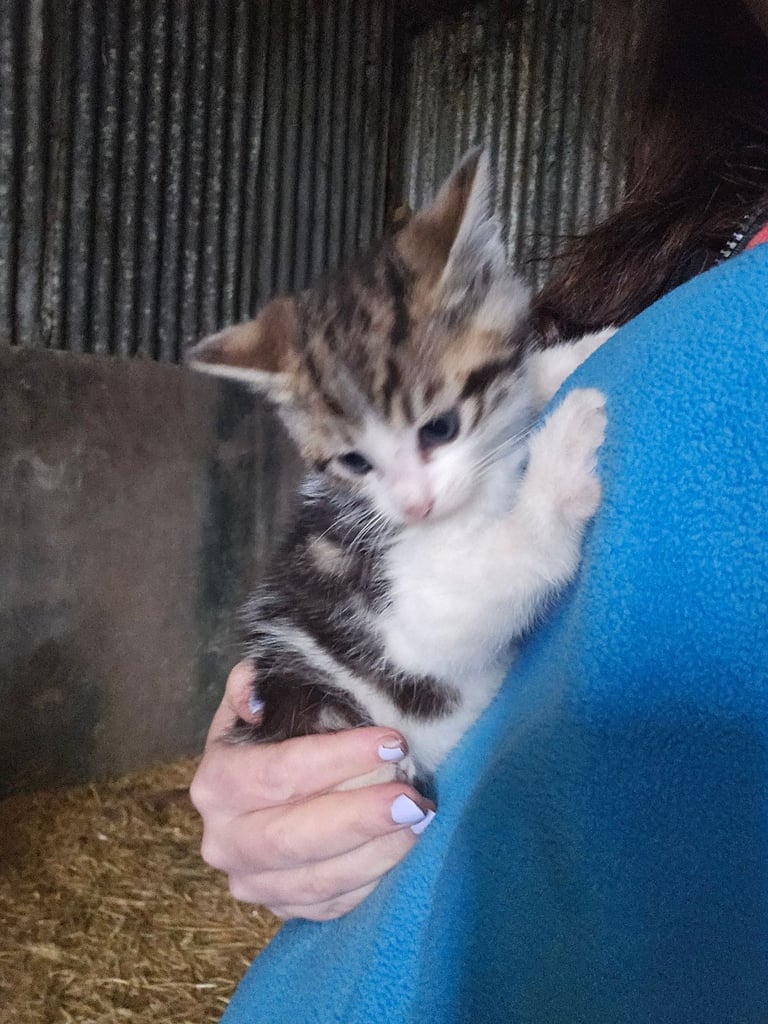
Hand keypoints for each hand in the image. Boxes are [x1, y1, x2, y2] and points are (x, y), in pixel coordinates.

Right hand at [189, 661, 435, 920]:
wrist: (267, 785)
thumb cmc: (276, 732)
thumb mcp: (263, 698)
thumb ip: (254, 683)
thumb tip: (256, 697)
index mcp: (215, 783)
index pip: (275, 773)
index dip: (335, 759)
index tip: (391, 743)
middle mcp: (223, 841)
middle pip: (292, 837)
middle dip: (357, 816)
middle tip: (411, 796)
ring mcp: (252, 882)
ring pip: (314, 880)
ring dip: (374, 851)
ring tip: (420, 819)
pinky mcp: (284, 908)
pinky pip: (330, 905)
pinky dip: (371, 879)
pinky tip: (403, 847)